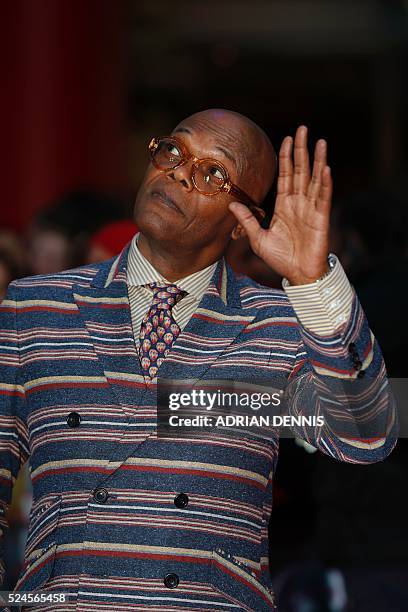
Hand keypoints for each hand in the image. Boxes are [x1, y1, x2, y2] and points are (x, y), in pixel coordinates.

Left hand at [229, 125, 331, 284]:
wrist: (297, 275)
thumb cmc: (280, 258)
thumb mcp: (257, 238)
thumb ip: (246, 220)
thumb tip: (230, 204)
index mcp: (284, 206)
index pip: (286, 175)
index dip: (286, 157)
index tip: (287, 139)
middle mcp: (299, 203)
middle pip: (301, 171)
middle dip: (302, 150)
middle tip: (303, 129)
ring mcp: (311, 209)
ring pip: (315, 179)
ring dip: (318, 160)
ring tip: (320, 141)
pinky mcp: (321, 219)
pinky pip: (323, 198)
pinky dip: (325, 183)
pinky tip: (325, 168)